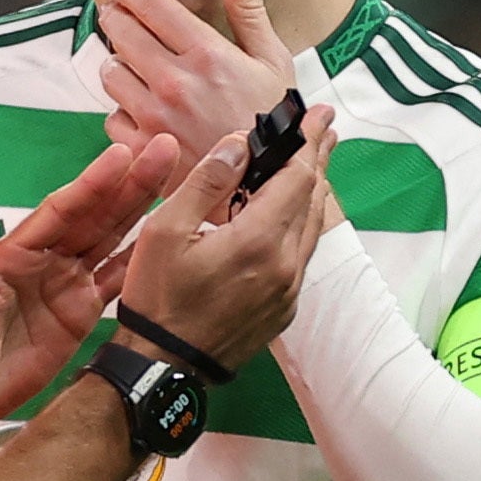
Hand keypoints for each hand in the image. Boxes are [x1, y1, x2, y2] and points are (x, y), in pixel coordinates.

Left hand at [0, 134, 178, 426]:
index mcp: (16, 254)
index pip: (61, 211)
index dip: (92, 184)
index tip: (122, 154)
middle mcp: (46, 261)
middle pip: (95, 215)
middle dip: (129, 183)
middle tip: (164, 149)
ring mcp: (67, 284)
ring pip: (111, 239)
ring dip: (141, 209)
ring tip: (175, 178)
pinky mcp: (81, 313)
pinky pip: (116, 280)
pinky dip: (142, 260)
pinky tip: (169, 240)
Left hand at [97, 0, 294, 186]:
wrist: (267, 186)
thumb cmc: (274, 122)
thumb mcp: (273, 62)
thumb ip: (250, 10)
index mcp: (207, 55)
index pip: (149, 4)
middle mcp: (175, 82)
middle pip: (119, 31)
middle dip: (117, 19)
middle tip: (120, 19)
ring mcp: (155, 118)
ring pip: (110, 73)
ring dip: (119, 66)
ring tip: (135, 68)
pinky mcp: (144, 150)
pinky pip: (112, 118)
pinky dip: (123, 113)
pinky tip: (142, 112)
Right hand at [117, 105, 335, 374]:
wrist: (165, 365)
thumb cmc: (157, 297)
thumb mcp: (166, 230)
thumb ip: (207, 181)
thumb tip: (240, 143)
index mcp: (258, 240)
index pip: (297, 178)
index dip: (308, 143)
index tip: (317, 115)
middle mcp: (285, 265)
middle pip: (311, 200)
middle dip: (317, 160)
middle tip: (323, 128)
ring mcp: (288, 290)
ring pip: (310, 229)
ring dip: (312, 191)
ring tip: (315, 163)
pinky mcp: (284, 308)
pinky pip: (301, 255)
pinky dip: (300, 224)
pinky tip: (291, 214)